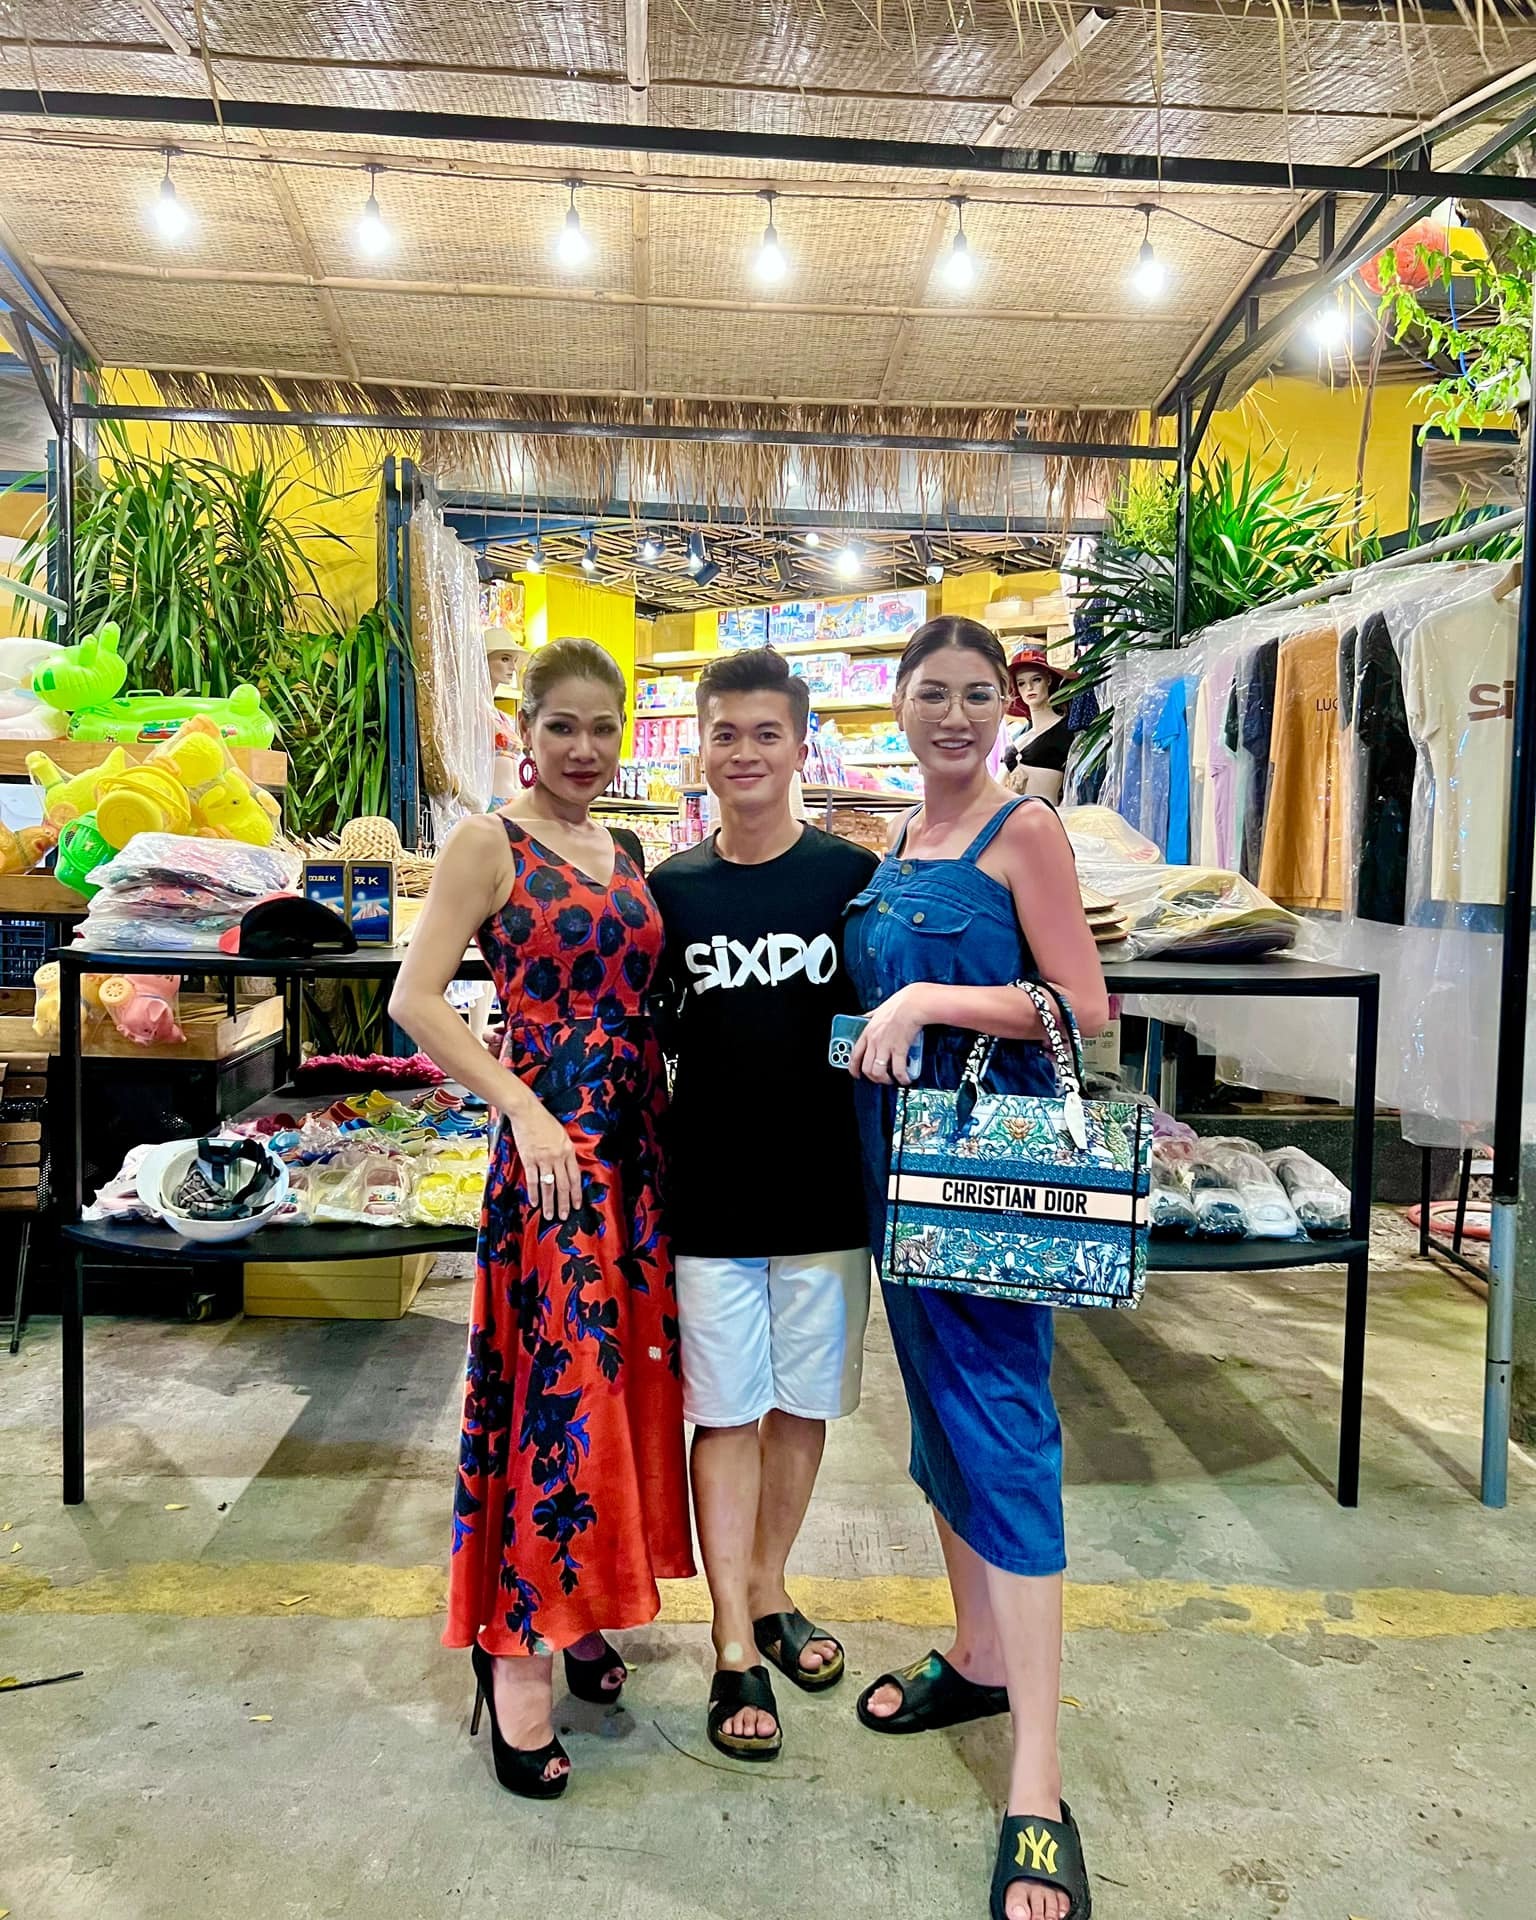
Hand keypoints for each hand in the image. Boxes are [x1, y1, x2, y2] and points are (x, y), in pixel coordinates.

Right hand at [508, 1097, 581, 1220]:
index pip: (575, 1177)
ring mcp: (543, 1159)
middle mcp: (558, 1157)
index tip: (577, 1205)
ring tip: (549, 1215)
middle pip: (563, 1185)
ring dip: (549, 1203)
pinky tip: (534, 1203)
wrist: (527, 1112)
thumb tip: (567, 1168)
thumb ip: (565, 1151)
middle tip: (564, 1216)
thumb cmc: (544, 1121)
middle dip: (564, 1203)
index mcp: (568, 1151)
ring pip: (548, 1186)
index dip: (576, 1193)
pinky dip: (534, 1193)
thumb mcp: (562, 1135)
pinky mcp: (529, 1159)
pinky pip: (533, 1180)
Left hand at [850, 984, 928, 1085]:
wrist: (913, 1004)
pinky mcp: (899, 1049)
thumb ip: (870, 1017)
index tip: (857, 1074)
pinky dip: (902, 1078)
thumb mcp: (878, 1010)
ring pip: (878, 1072)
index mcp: (867, 1032)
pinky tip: (905, 1078)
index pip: (854, 1055)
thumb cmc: (899, 1005)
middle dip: (873, 1078)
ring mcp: (885, 1046)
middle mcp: (874, 1041)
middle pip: (866, 1068)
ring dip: (885, 1080)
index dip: (854, 1068)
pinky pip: (898, 1070)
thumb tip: (865, 1017)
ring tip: (892, 1080)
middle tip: (880, 1078)